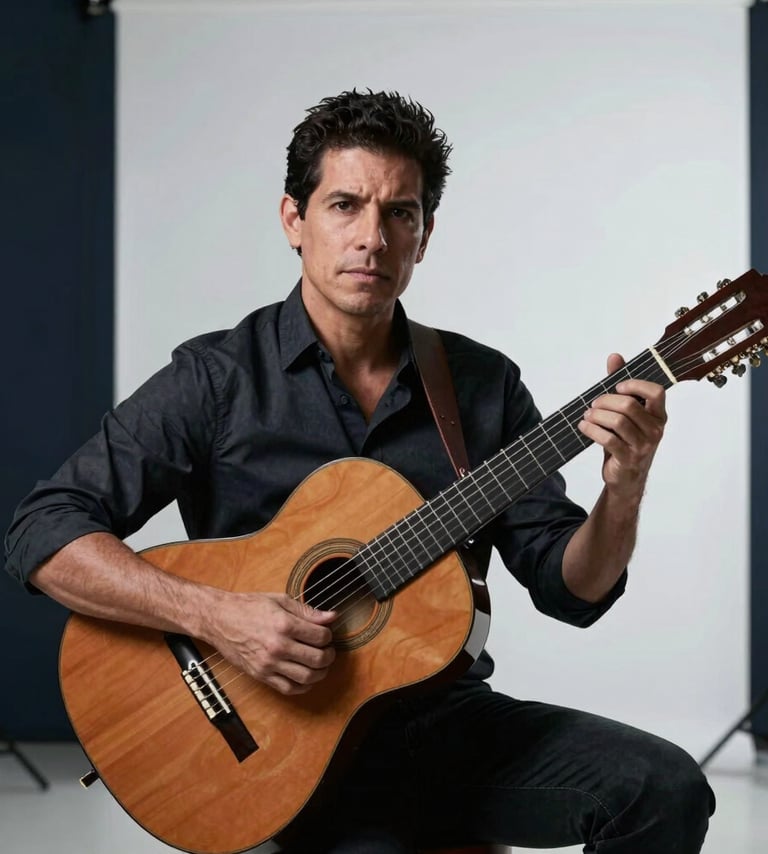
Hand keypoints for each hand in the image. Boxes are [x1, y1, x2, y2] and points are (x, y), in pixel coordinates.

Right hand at [204, 592, 336, 695]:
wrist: (220, 620)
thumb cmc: (249, 607)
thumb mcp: (280, 601)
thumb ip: (307, 611)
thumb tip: (331, 617)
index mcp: (284, 625)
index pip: (321, 636)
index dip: (329, 635)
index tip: (326, 634)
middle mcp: (278, 647)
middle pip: (318, 659)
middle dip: (329, 655)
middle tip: (328, 650)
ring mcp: (269, 664)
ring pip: (307, 677)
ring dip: (320, 673)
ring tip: (320, 664)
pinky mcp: (261, 675)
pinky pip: (288, 688)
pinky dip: (303, 686)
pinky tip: (306, 677)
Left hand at [578, 353, 666, 500]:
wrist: (625, 477)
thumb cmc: (625, 440)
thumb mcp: (625, 413)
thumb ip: (621, 385)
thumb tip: (615, 356)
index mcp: (658, 415)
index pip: (656, 392)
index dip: (635, 385)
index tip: (616, 386)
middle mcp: (655, 430)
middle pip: (628, 405)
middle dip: (604, 401)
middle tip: (593, 404)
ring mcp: (643, 446)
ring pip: (617, 421)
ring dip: (596, 416)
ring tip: (587, 416)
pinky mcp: (628, 459)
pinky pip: (607, 439)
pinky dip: (591, 430)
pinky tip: (583, 426)